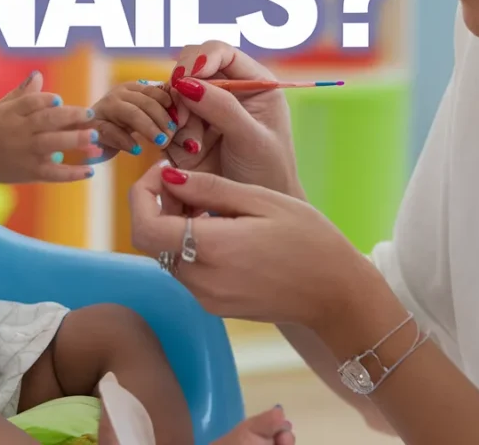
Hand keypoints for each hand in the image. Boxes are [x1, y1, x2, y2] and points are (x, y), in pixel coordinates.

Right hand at [0, 71, 98, 185]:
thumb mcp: (1, 108)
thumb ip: (22, 94)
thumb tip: (39, 75)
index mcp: (10, 114)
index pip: (29, 103)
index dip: (44, 100)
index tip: (59, 99)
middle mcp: (17, 133)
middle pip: (45, 122)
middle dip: (69, 117)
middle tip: (90, 113)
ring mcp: (24, 154)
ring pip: (51, 146)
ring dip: (75, 142)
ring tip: (96, 138)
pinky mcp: (29, 172)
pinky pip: (53, 173)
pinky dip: (71, 173)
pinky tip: (89, 171)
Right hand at [89, 81, 178, 156]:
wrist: (88, 140)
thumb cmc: (120, 128)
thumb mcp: (141, 117)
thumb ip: (159, 111)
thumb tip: (184, 111)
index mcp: (132, 88)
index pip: (156, 91)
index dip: (171, 105)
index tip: (182, 121)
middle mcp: (118, 94)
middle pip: (146, 102)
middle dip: (162, 119)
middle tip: (172, 136)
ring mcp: (104, 108)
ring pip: (131, 113)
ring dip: (149, 128)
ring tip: (161, 142)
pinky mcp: (93, 126)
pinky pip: (111, 131)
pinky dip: (126, 141)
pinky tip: (137, 150)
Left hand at [129, 162, 371, 328]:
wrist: (336, 294)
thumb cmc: (308, 239)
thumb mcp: (262, 200)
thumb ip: (209, 188)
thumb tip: (168, 176)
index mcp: (212, 249)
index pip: (144, 226)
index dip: (142, 194)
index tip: (164, 172)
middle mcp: (201, 280)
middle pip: (151, 240)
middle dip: (159, 206)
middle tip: (189, 183)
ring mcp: (207, 298)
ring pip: (167, 255)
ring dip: (176, 226)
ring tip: (213, 205)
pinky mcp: (216, 306)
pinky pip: (188, 271)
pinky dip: (192, 245)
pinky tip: (223, 230)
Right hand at [162, 42, 300, 197]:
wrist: (252, 212)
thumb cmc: (267, 173)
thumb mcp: (251, 140)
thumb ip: (223, 108)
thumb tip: (187, 83)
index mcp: (254, 83)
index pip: (221, 53)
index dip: (201, 58)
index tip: (187, 76)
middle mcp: (227, 92)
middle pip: (190, 69)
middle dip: (182, 90)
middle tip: (183, 118)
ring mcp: (204, 111)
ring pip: (174, 96)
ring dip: (178, 117)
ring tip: (194, 145)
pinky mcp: (186, 131)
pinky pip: (166, 120)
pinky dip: (171, 134)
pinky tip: (190, 152)